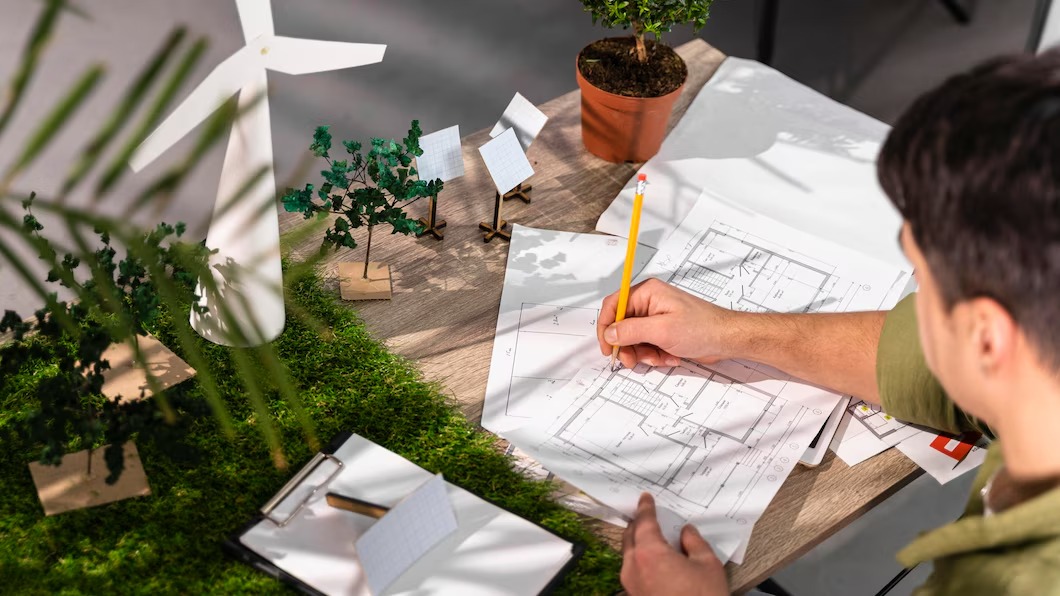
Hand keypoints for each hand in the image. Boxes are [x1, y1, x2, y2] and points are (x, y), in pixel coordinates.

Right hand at [598, 278, 740, 368]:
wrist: (726, 339)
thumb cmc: (702, 328)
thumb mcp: (662, 330)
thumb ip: (631, 331)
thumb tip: (609, 333)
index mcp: (647, 293)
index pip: (613, 305)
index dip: (606, 326)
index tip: (607, 346)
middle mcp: (649, 302)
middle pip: (622, 325)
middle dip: (627, 346)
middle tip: (632, 360)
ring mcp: (656, 317)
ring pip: (634, 339)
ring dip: (643, 353)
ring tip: (659, 358)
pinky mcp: (663, 331)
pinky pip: (647, 345)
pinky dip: (655, 355)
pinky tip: (669, 356)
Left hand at [621, 493, 728, 595]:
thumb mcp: (708, 565)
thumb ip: (694, 542)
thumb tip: (686, 532)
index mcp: (649, 553)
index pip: (644, 522)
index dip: (645, 508)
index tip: (645, 498)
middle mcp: (632, 567)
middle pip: (629, 537)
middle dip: (638, 524)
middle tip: (646, 515)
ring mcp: (630, 585)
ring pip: (628, 556)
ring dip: (636, 543)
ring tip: (650, 537)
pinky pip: (632, 572)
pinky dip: (639, 561)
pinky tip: (654, 563)